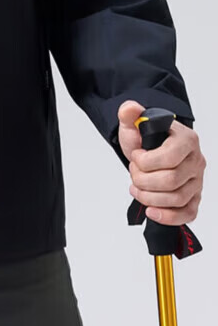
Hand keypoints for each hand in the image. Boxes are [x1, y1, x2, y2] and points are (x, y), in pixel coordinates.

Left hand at [117, 100, 205, 224]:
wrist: (152, 150)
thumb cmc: (146, 138)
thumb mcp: (134, 124)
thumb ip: (129, 113)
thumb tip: (130, 109)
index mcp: (186, 139)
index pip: (169, 157)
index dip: (146, 161)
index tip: (135, 157)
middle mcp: (196, 161)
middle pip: (172, 180)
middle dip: (144, 180)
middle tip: (133, 173)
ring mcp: (197, 181)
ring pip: (177, 198)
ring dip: (150, 198)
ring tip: (136, 189)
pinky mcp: (194, 198)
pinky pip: (187, 213)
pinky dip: (168, 216)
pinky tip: (151, 211)